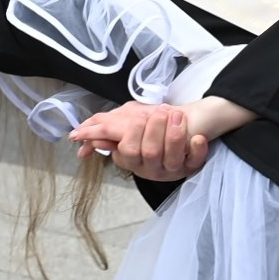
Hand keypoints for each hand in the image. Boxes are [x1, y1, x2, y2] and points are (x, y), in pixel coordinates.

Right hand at [69, 101, 211, 181]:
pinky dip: (198, 150)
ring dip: (174, 134)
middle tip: (160, 111)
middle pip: (149, 153)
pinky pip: (196, 162)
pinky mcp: (193, 165)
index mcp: (135, 161)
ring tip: (177, 115)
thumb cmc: (153, 126)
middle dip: (154, 130)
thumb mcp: (126, 127)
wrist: (187, 123)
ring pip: (172, 157)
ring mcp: (173, 168)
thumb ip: (105, 132)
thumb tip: (80, 137)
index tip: (138, 116)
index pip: (128, 151)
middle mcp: (153, 168)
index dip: (133, 133)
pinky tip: (199, 138)